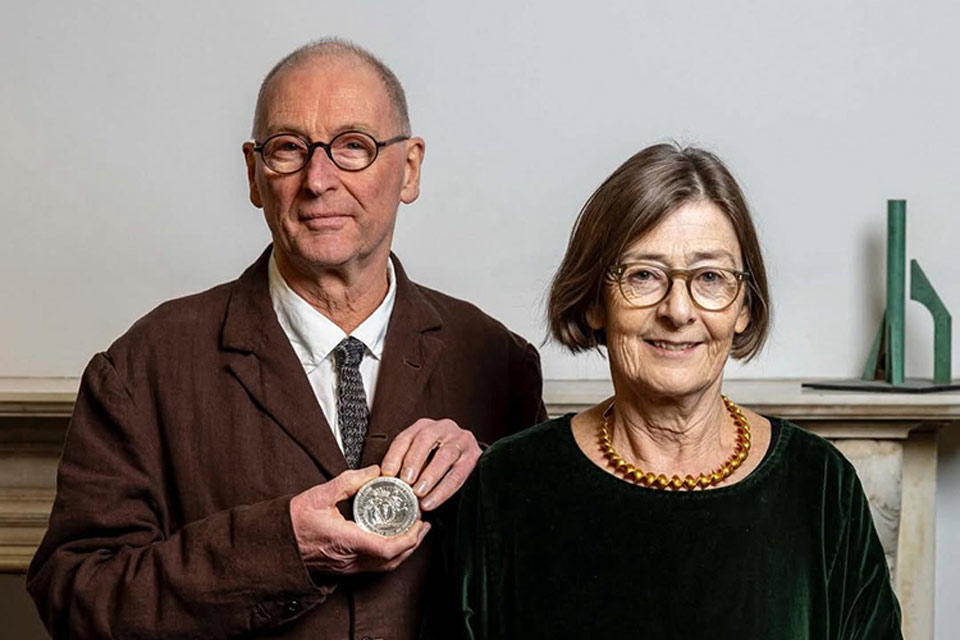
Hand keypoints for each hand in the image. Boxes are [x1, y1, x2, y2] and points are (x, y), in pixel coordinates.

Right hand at [289, 465, 429, 573]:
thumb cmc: (293, 521)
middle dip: (413, 544)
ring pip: (385, 567)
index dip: (409, 537)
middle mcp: (349, 559)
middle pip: (392, 561)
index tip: (418, 522)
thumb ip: (349, 481)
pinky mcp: (345, 569)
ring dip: (404, 551)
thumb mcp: (319, 494)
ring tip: (415, 532)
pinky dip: (391, 556)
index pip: (386, 548)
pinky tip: (394, 541)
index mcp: (345, 541)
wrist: (275, 545)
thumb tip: (375, 470)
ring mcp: (347, 567)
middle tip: (423, 525)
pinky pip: (375, 567)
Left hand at [380, 418, 481, 510]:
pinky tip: (432, 500)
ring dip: (430, 475)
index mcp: (424, 427)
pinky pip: (459, 472)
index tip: (387, 473)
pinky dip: (444, 489)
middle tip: (405, 481)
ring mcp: (461, 440)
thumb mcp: (420, 458)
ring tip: (419, 493)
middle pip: (426, 440)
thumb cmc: (437, 459)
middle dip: (413, 461)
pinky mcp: (474, 455)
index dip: (395, 455)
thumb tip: (387, 483)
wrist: (467, 458)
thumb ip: (405, 466)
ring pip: (445, 454)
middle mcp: (443, 428)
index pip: (406, 437)